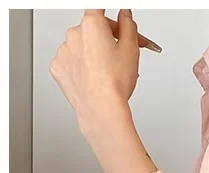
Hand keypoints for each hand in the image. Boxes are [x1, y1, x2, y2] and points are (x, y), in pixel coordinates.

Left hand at [50, 10, 139, 131]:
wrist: (101, 108)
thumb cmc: (115, 83)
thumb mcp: (132, 50)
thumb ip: (129, 26)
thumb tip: (125, 15)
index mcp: (92, 24)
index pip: (99, 8)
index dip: (110, 15)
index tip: (116, 18)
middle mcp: (73, 33)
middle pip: (92, 28)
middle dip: (107, 38)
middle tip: (124, 53)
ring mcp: (64, 51)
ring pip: (81, 46)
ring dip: (94, 53)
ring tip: (109, 72)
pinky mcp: (58, 67)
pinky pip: (71, 62)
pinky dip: (81, 67)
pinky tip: (94, 77)